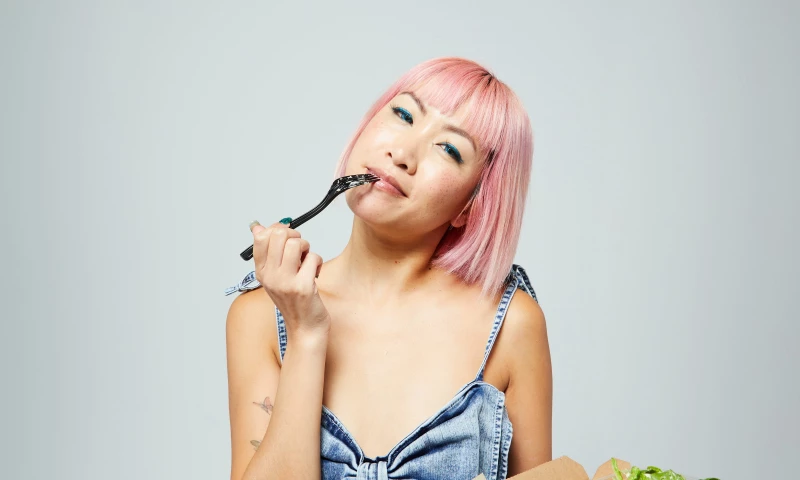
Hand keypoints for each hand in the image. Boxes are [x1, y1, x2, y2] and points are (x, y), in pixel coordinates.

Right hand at [250, 221, 330, 340]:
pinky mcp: (303, 287)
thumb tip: (258, 227)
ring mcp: (285, 282)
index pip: (261, 237)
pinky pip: (313, 258)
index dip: (277, 229)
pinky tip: (315, 273)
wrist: (305, 328)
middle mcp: (270, 276)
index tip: (287, 236)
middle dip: (294, 236)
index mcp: (261, 271)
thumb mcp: (275, 276)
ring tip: (306, 260)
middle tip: (300, 248)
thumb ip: (269, 252)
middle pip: (279, 235)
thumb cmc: (293, 300)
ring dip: (307, 248)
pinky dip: (318, 261)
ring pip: (296, 244)